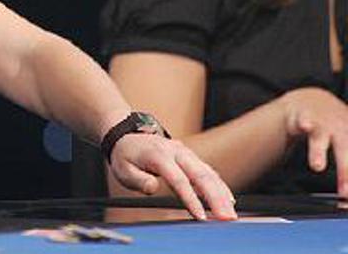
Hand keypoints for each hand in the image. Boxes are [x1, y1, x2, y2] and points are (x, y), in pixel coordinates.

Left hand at [109, 134, 236, 220]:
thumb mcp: (123, 169)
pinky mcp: (190, 158)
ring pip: (208, 173)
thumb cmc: (125, 157)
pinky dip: (219, 185)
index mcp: (159, 155)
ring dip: (222, 194)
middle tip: (227, 218)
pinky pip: (208, 171)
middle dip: (216, 198)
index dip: (191, 199)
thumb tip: (153, 187)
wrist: (128, 136)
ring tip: (231, 214)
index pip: (179, 179)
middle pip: (201, 175)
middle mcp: (176, 152)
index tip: (201, 217)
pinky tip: (228, 199)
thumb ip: (137, 180)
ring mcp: (185, 153)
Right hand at [281, 86, 347, 195]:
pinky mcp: (306, 116)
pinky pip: (305, 121)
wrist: (315, 101)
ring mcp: (325, 124)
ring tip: (317, 166)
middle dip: (346, 172)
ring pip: (322, 138)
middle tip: (345, 193)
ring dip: (319, 152)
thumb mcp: (347, 148)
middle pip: (346, 152)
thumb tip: (346, 199)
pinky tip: (305, 126)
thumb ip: (347, 173)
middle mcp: (344, 132)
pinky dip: (305, 123)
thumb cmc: (335, 131)